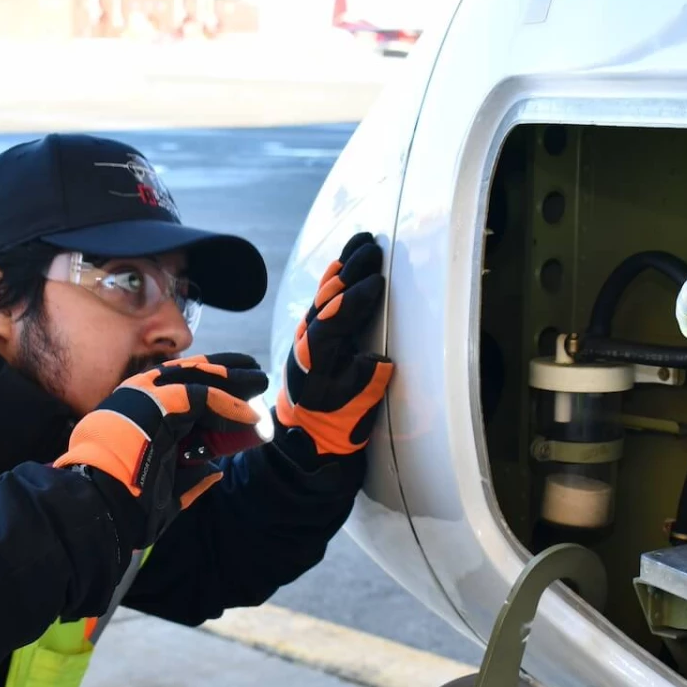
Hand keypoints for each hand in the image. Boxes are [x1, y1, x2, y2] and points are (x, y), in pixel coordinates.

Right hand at [55, 353, 268, 548]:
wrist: (98, 505)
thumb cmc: (124, 503)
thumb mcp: (164, 490)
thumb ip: (189, 480)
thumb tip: (215, 472)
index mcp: (137, 414)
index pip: (180, 391)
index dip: (212, 390)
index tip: (239, 397)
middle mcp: (139, 398)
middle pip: (190, 375)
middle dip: (225, 374)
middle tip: (254, 376)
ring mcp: (144, 396)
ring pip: (198, 378)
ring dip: (234, 381)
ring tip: (259, 381)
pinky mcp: (156, 403)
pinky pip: (202, 397)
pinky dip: (229, 405)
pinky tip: (250, 414)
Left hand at [276, 232, 395, 457]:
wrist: (306, 442)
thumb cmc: (333, 427)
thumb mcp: (353, 410)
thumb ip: (366, 383)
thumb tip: (380, 358)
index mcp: (316, 359)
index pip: (335, 320)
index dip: (355, 300)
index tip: (377, 282)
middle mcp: (308, 343)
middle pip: (328, 299)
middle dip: (350, 271)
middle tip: (372, 247)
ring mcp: (308, 339)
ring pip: (325, 295)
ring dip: (343, 268)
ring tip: (361, 243)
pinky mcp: (314, 339)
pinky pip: (324, 302)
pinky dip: (334, 281)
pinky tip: (342, 265)